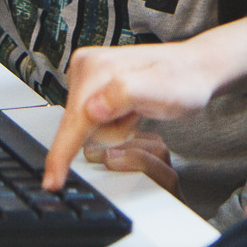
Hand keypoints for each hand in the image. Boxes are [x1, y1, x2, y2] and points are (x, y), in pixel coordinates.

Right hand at [42, 43, 216, 190]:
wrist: (193, 70)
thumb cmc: (182, 80)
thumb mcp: (162, 90)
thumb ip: (126, 95)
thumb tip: (91, 109)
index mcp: (98, 68)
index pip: (74, 120)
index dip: (63, 153)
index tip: (52, 180)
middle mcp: (86, 66)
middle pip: (77, 125)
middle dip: (107, 133)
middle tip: (136, 117)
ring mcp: (88, 75)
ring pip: (85, 126)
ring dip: (112, 129)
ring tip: (136, 112)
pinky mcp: (92, 85)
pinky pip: (91, 121)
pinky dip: (111, 124)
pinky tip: (129, 111)